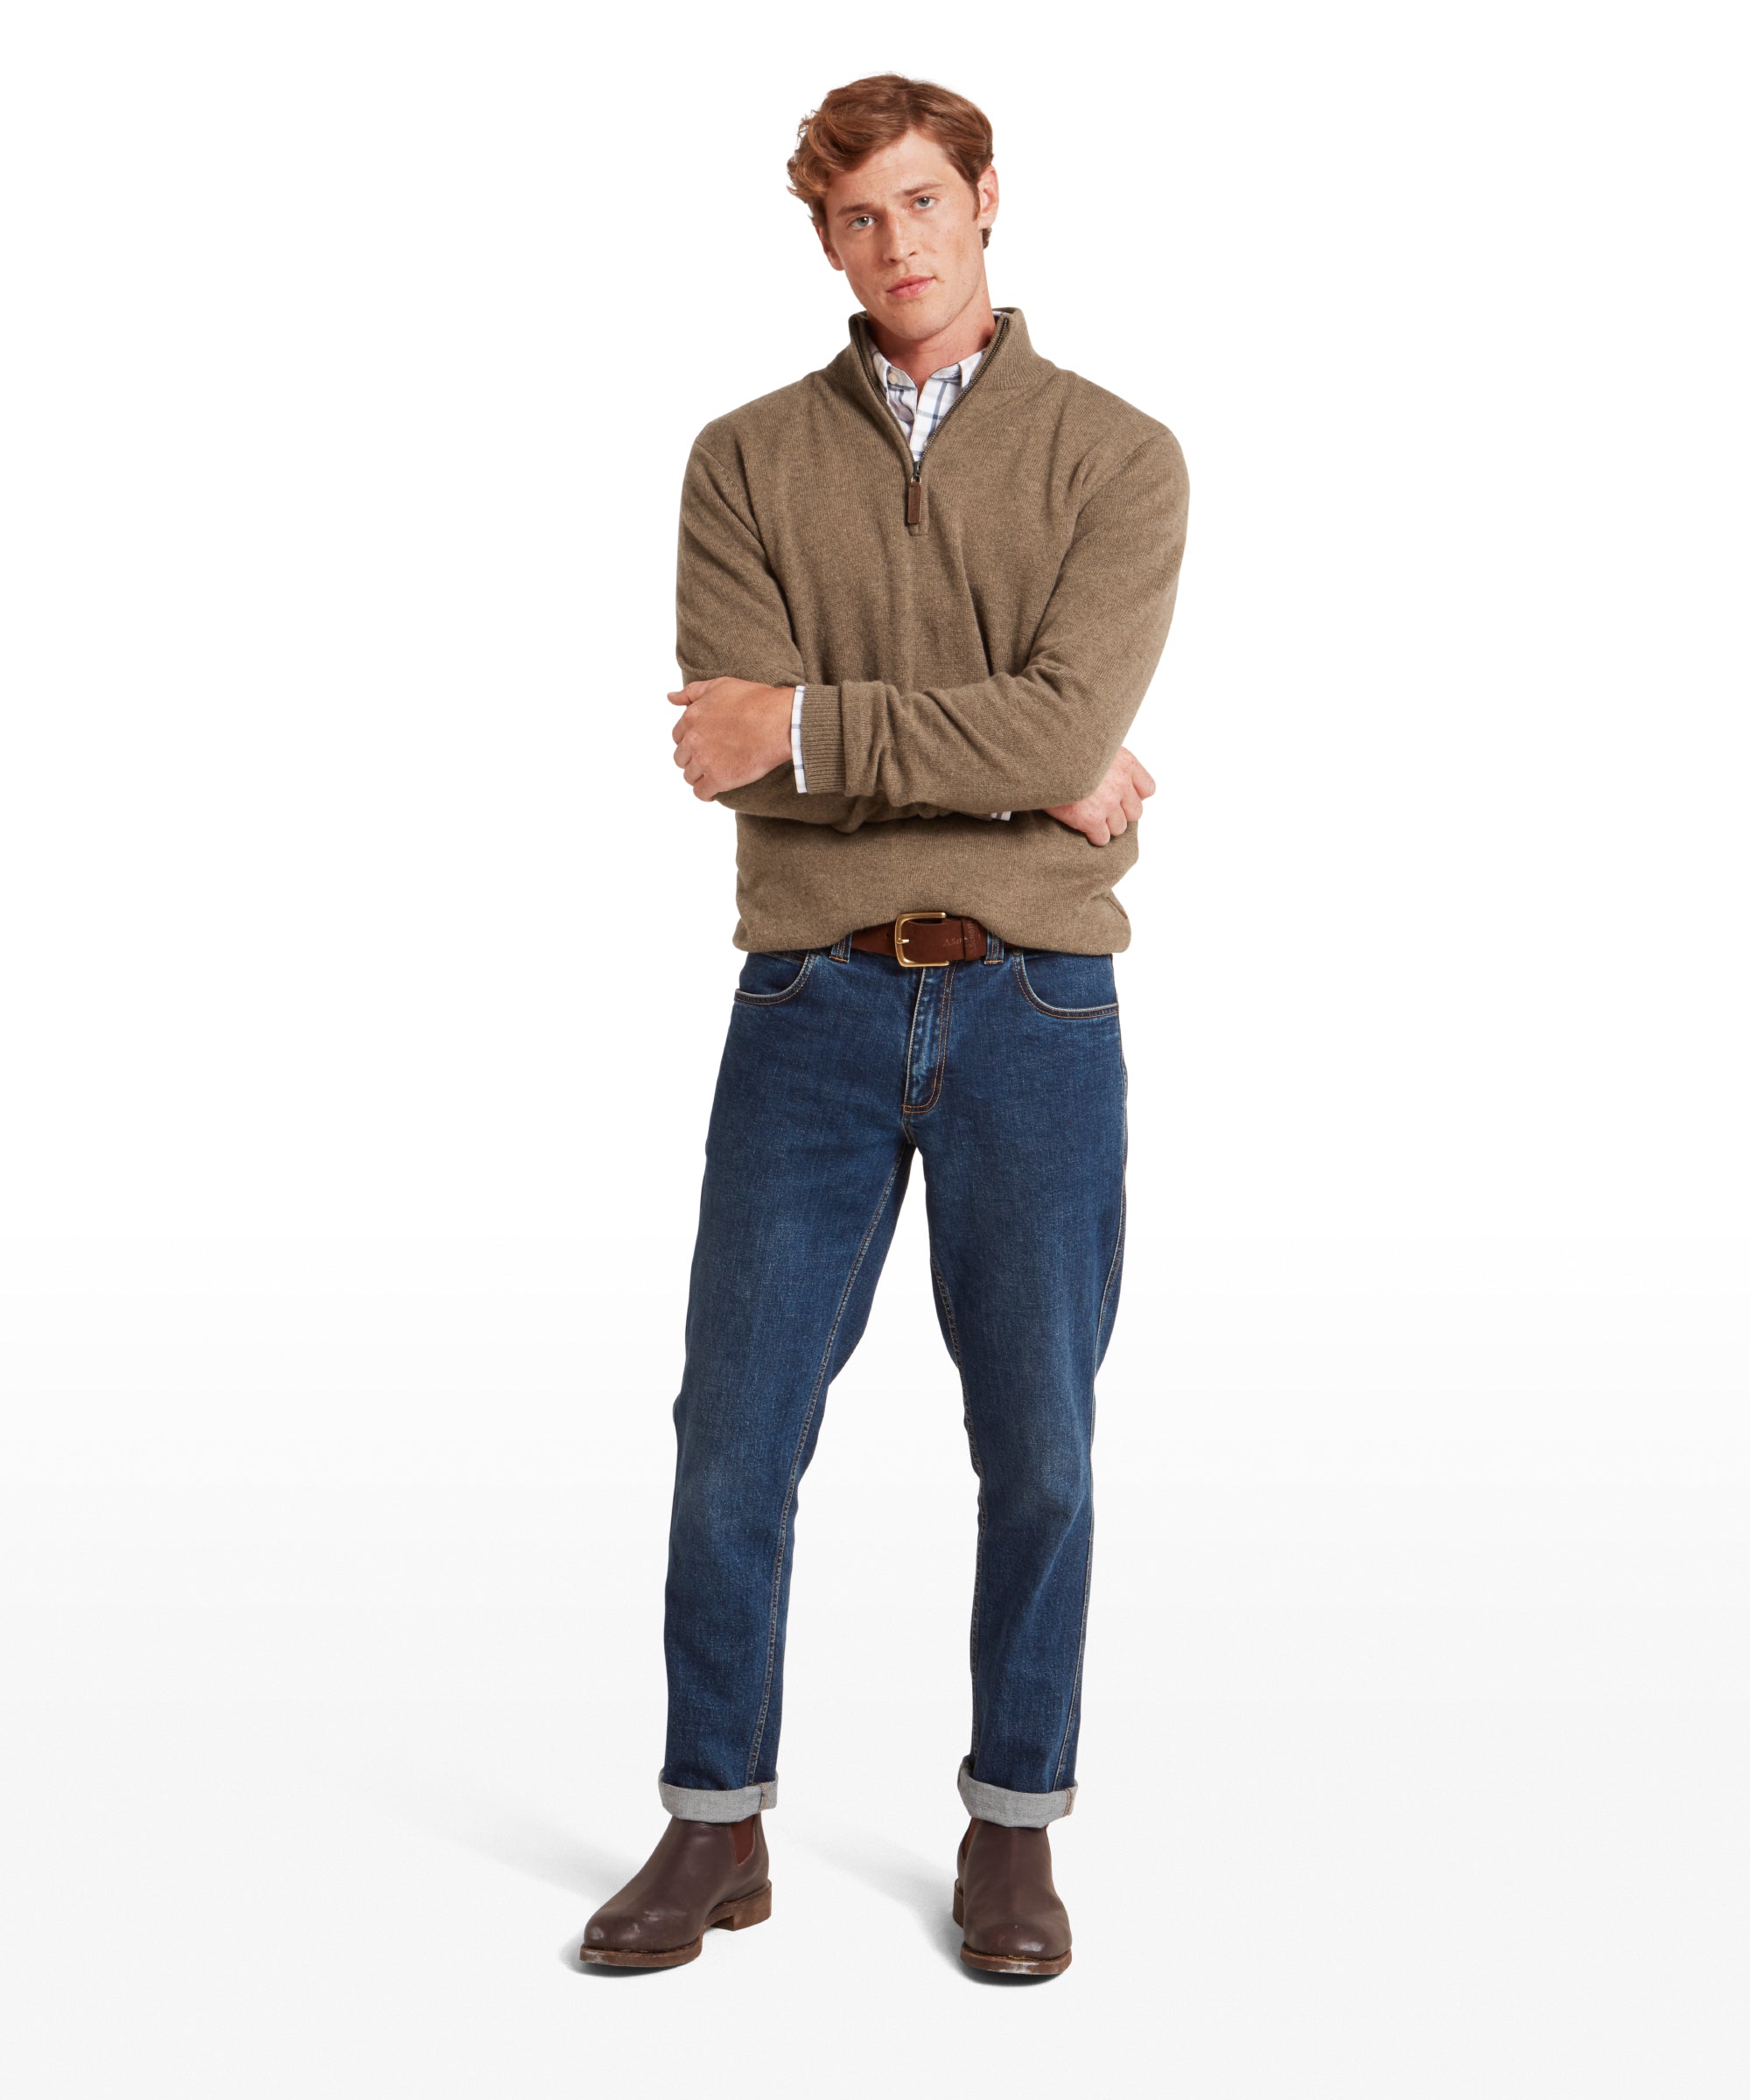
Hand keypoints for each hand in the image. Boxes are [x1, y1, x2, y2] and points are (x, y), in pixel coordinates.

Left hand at [668, 678, 794, 799]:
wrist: (779, 721)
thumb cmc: (755, 701)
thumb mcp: (719, 685)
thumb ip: (692, 692)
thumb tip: (670, 697)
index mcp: (691, 717)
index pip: (678, 736)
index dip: (691, 740)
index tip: (705, 743)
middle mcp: (693, 739)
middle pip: (681, 758)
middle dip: (693, 759)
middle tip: (712, 758)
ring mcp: (704, 760)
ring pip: (689, 776)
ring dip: (700, 776)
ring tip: (716, 774)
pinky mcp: (718, 778)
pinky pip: (701, 793)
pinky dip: (706, 794)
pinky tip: (715, 791)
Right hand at [1044, 748, 1154, 845]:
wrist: (1043, 757)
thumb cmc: (1062, 748)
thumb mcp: (1093, 743)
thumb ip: (1107, 760)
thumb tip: (1105, 772)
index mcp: (1125, 763)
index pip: (1148, 789)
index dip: (1133, 795)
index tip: (1120, 796)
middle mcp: (1120, 784)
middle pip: (1135, 812)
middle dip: (1120, 813)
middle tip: (1103, 809)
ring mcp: (1107, 803)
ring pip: (1120, 828)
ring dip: (1106, 826)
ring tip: (1091, 819)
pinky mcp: (1090, 819)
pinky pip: (1102, 838)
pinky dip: (1094, 836)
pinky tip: (1084, 829)